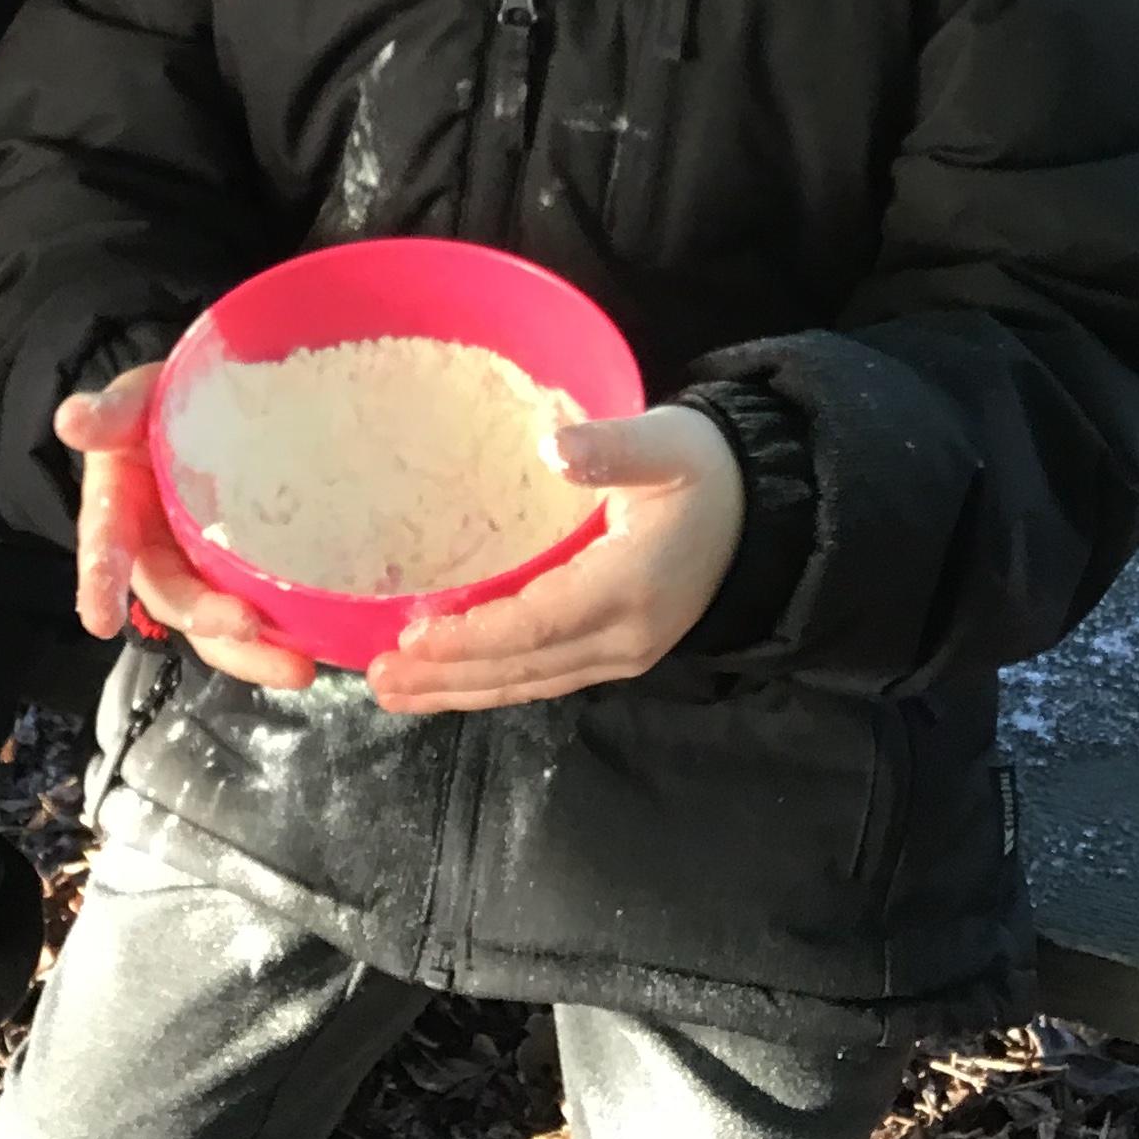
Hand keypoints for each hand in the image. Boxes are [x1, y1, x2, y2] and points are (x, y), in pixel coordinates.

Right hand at [56, 364, 314, 690]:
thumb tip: (70, 420)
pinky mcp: (242, 576)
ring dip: (251, 654)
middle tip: (244, 627)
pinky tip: (320, 646)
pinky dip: (284, 636)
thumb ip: (110, 413)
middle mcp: (157, 553)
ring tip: (298, 670)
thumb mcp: (135, 400)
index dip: (100, 583)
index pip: (105, 550)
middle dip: (205, 620)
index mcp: (119, 512)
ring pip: (217, 626)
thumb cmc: (161, 408)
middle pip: (173, 599)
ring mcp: (201, 570)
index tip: (98, 620)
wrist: (209, 410)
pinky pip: (259, 612)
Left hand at [365, 406, 744, 714]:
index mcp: (630, 585)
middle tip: (379, 679)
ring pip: (530, 683)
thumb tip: (553, 448)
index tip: (414, 639)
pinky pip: (544, 678)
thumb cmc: (704, 470)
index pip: (538, 623)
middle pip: (523, 668)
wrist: (758, 510)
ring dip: (460, 691)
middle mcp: (625, 637)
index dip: (474, 637)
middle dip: (448, 678)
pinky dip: (492, 682)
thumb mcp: (665, 446)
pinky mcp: (616, 655)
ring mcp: (623, 655)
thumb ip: (611, 449)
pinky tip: (449, 682)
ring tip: (394, 692)